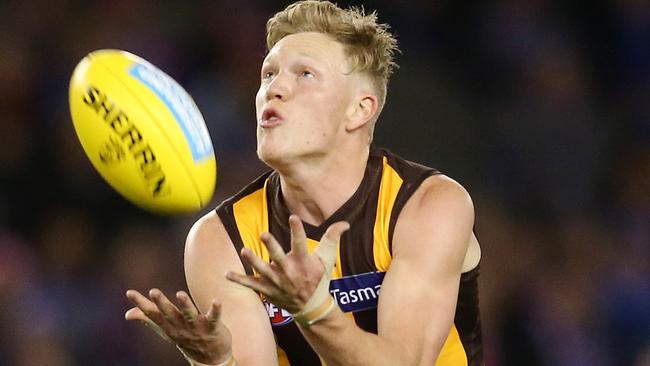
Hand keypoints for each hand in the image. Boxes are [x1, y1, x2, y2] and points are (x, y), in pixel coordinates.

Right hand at [125, 289, 232, 364]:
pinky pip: (214, 318)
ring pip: (190, 315)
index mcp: (169, 327)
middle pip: (170, 314)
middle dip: (161, 303)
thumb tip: (128, 314)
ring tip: (180, 294)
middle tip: (153, 291)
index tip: (129, 292)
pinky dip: (216, 310)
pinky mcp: (213, 328)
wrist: (210, 359)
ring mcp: (197, 328)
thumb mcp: (165, 330)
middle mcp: (181, 327)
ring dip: (185, 305)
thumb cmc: (185, 338)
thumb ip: (149, 319)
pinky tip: (217, 301)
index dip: (141, 304)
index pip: (153, 315)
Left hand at [226, 215, 348, 313]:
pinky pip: (252, 285)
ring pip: (263, 271)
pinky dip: (239, 280)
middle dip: (272, 246)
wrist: (311, 306)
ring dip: (254, 261)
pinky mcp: (267, 290)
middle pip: (279, 256)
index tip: (293, 217)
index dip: (297, 230)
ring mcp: (277, 281)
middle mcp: (290, 271)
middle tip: (264, 234)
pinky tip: (227, 274)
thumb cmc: (318, 278)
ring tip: (244, 251)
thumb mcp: (327, 258)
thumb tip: (345, 223)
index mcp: (304, 261)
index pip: (301, 243)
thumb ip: (333, 238)